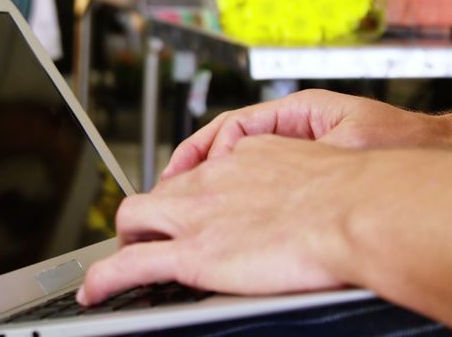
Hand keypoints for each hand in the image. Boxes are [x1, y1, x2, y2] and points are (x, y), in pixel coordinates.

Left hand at [78, 136, 398, 305]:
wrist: (356, 209)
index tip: (192, 208)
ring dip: (125, 241)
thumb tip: (308, 200)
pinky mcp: (191, 253)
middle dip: (149, 217)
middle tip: (151, 239)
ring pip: (135, 219)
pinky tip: (95, 292)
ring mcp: (196, 215)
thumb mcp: (318, 171)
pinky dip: (105, 279)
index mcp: (244, 159)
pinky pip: (130, 265)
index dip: (188, 194)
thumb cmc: (355, 196)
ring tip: (120, 265)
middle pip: (159, 191)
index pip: (200, 172)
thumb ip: (298, 183)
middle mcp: (212, 180)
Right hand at [162, 89, 451, 179]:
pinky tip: (234, 219)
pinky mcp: (315, 172)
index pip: (234, 126)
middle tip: (170, 192)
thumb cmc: (406, 142)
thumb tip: (245, 161)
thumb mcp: (344, 139)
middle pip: (231, 145)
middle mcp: (298, 128)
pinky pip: (267, 181)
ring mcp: (303, 150)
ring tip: (190, 206)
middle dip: (197, 167)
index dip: (202, 150)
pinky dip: (244, 196)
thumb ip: (295, 148)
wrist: (447, 155)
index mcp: (299, 112)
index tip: (182, 174)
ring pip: (244, 165)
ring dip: (216, 184)